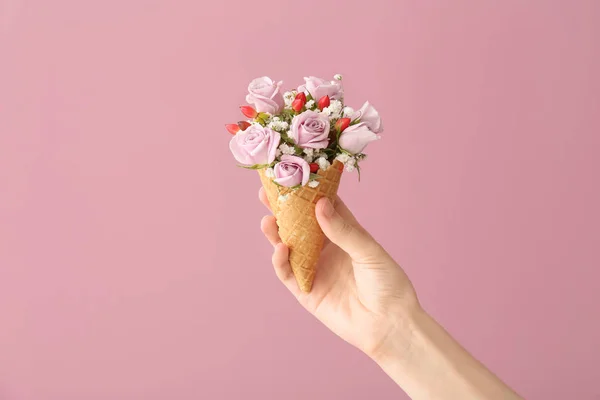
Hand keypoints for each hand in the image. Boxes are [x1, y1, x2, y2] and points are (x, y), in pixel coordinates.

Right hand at [259, 188, 418, 358]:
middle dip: (283, 210)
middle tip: (265, 194)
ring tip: (267, 220)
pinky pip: (288, 274)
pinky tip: (280, 249)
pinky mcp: (307, 292)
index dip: (307, 192)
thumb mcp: (369, 252)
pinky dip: (281, 261)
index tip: (292, 175)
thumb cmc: (388, 284)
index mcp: (345, 234)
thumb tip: (319, 204)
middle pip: (299, 225)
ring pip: (289, 247)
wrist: (390, 325)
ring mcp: (315, 270)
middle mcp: (327, 249)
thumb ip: (343, 230)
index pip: (322, 207)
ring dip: (276, 234)